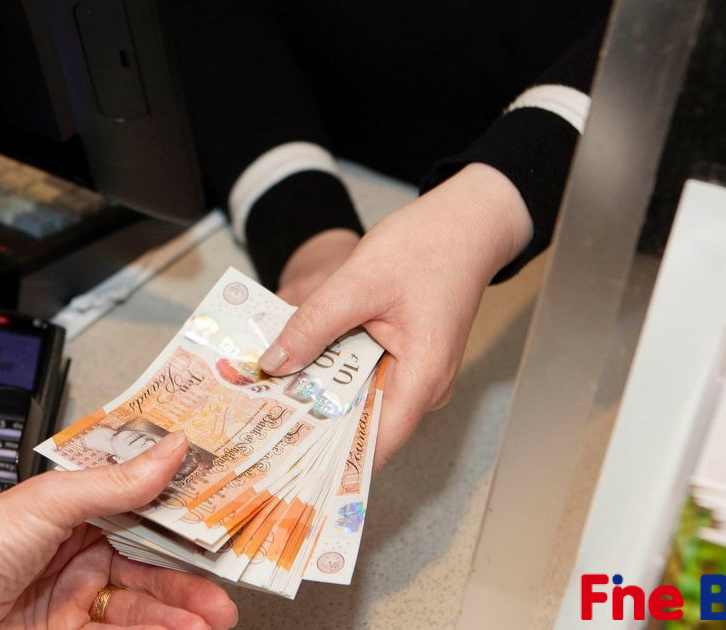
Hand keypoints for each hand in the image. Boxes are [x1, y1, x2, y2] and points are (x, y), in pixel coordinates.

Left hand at [0, 432, 237, 629]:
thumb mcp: (54, 501)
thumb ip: (118, 482)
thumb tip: (170, 447)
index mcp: (80, 513)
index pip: (146, 518)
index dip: (184, 527)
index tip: (221, 532)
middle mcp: (82, 554)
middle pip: (151, 569)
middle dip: (190, 583)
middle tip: (222, 595)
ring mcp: (76, 598)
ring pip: (141, 607)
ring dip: (178, 614)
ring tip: (209, 621)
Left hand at [263, 163, 532, 470]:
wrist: (467, 220)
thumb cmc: (427, 245)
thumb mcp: (357, 282)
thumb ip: (313, 325)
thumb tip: (273, 364)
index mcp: (423, 377)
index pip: (374, 444)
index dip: (329, 458)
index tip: (283, 461)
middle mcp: (423, 387)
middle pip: (361, 425)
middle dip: (313, 425)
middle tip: (258, 424)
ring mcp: (416, 375)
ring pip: (359, 401)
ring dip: (319, 397)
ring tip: (267, 397)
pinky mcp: (405, 360)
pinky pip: (363, 379)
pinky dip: (332, 374)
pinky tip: (297, 366)